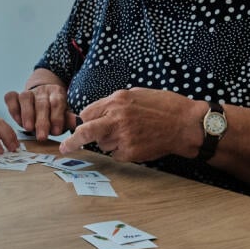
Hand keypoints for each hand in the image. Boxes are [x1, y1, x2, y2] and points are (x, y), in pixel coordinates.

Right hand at [4, 84, 77, 140]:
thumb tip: (79, 124)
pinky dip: (12, 107)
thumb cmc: (54, 113)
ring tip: (28, 128)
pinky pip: (10, 97)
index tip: (56, 132)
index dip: (56, 117)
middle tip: (42, 136)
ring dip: (27, 114)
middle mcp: (42, 90)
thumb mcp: (64, 115)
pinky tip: (16, 120)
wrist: (42, 100)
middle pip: (41, 103)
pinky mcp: (15, 95)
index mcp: (57, 93)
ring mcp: (28, 92)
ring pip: (25, 97)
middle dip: (41, 121)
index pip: (57, 103)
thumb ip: (69, 119)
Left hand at [59, 88, 202, 161]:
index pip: (87, 113)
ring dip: (109, 141)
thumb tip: (96, 112)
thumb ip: (114, 103)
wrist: (186, 125)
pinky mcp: (130, 152)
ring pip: (103, 144)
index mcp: (117, 101)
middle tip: (64, 148)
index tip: (79, 126)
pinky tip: (137, 142)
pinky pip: (116, 154)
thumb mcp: (136, 94)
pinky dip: (121, 150)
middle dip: (72, 141)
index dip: (85, 119)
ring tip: (131, 133)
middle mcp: (117, 118)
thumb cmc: (164, 106)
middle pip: (86, 131)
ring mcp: (123, 137)